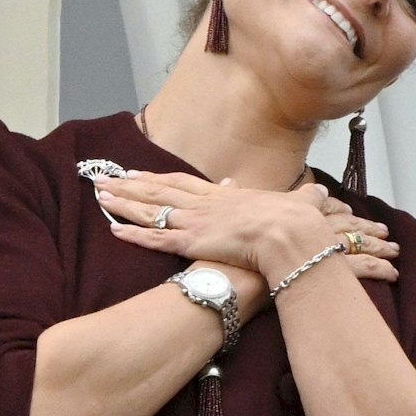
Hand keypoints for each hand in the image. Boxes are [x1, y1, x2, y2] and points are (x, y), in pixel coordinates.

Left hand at [99, 170, 397, 281]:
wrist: (291, 235)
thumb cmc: (298, 223)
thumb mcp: (299, 204)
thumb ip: (302, 197)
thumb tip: (317, 191)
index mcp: (225, 196)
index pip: (183, 183)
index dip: (158, 179)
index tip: (138, 174)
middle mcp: (204, 204)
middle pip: (158, 191)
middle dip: (129, 185)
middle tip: (103, 177)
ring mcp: (195, 222)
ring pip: (150, 210)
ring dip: (123, 202)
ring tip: (98, 193)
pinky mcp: (191, 242)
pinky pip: (155, 238)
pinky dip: (133, 234)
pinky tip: (113, 229)